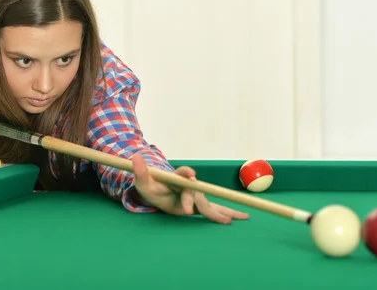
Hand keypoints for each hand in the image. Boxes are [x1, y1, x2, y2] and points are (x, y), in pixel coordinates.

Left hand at [131, 154, 249, 223]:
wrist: (159, 191)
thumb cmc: (151, 186)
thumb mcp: (142, 181)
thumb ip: (140, 171)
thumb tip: (134, 156)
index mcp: (176, 177)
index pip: (182, 174)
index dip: (186, 173)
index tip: (189, 174)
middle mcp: (189, 185)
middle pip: (195, 193)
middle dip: (194, 202)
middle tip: (188, 211)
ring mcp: (196, 195)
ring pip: (208, 202)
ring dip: (220, 211)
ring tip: (232, 219)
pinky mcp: (199, 205)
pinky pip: (214, 209)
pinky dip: (226, 213)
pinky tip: (241, 217)